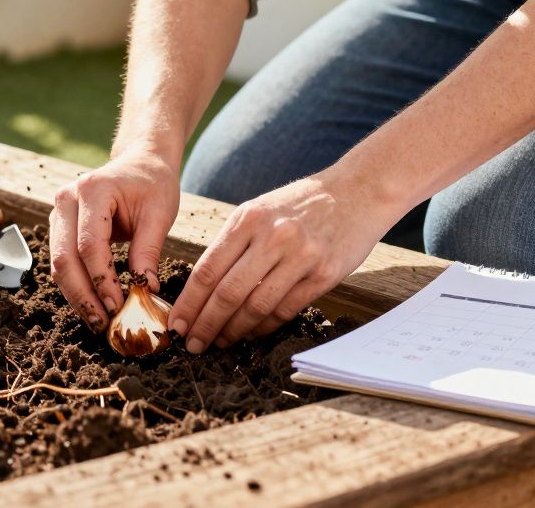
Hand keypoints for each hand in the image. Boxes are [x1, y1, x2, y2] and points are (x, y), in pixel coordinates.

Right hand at [50, 151, 180, 331]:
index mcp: (92, 190)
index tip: (119, 305)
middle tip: (103, 323)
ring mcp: (58, 212)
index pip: (90, 245)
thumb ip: (148, 251)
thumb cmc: (152, 184)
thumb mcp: (159, 214)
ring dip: (76, 295)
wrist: (140, 163)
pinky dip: (76, 286)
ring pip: (58, 264)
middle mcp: (66, 199)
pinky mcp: (60, 226)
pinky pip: (62, 261)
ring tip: (98, 320)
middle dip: (83, 295)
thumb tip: (145, 289)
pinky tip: (93, 305)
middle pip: (64, 257)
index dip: (103, 279)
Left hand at [169, 173, 391, 351]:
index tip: (176, 323)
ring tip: (219, 342)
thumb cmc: (301, 204)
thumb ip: (233, 244)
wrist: (358, 191)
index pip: (208, 270)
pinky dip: (264, 326)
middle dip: (205, 324)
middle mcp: (272, 237)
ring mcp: (300, 257)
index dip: (189, 303)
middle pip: (227, 293)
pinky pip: (285, 309)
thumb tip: (202, 288)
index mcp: (248, 219)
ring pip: (255, 307)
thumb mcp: (260, 210)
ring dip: (233, 331)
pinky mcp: (323, 275)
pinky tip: (251, 333)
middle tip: (191, 344)